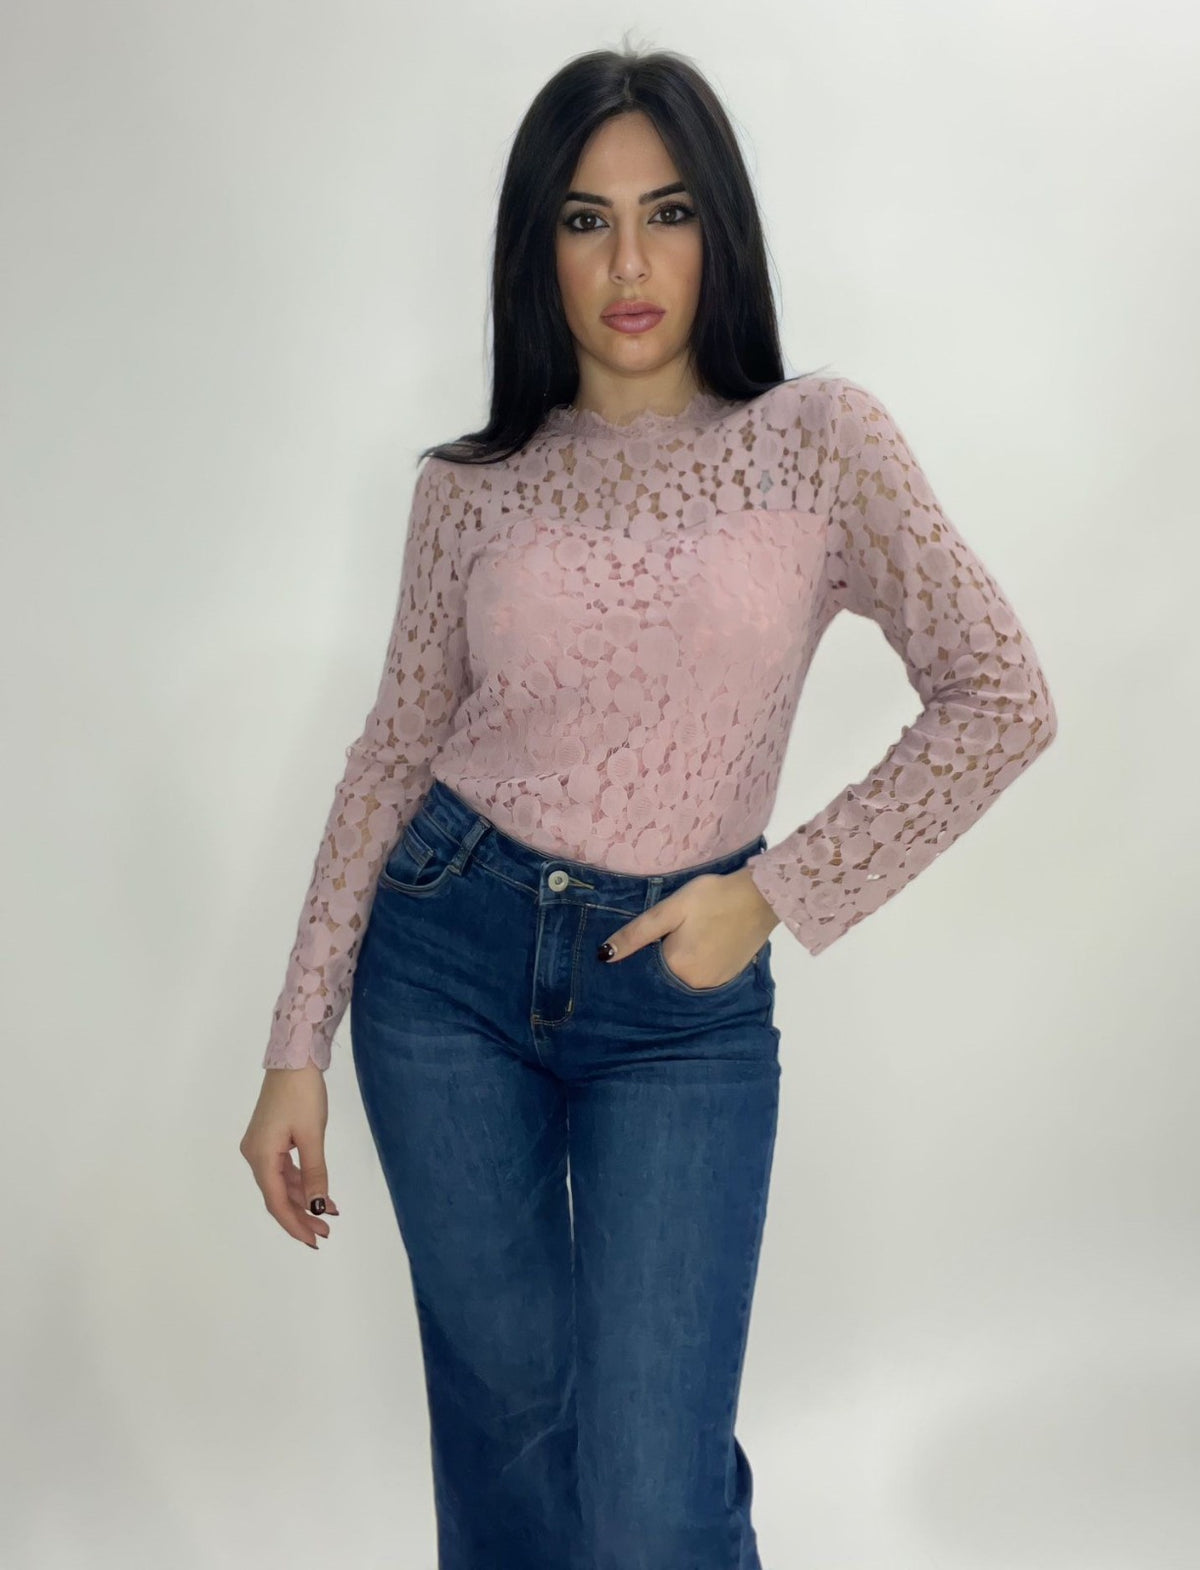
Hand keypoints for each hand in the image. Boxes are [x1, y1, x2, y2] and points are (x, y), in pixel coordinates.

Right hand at [239, 1063, 339, 1249]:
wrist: (293, 1058)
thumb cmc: (303, 1094)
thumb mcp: (312, 1136)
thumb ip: (315, 1173)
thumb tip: (318, 1207)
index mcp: (260, 1156)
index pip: (276, 1201)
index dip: (295, 1224)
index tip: (314, 1241)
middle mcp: (254, 1155)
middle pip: (277, 1195)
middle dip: (302, 1215)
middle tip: (326, 1233)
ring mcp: (260, 1147)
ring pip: (282, 1183)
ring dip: (304, 1199)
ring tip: (330, 1214)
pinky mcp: (269, 1139)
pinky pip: (284, 1168)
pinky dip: (301, 1181)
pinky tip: (320, 1192)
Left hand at [597, 866, 779, 989]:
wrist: (761, 896)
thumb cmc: (713, 897)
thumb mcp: (671, 909)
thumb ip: (637, 934)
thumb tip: (604, 956)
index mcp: (676, 968)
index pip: (644, 971)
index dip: (639, 956)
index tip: (645, 939)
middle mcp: (694, 985)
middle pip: (664, 977)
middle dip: (658, 961)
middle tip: (667, 934)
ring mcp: (713, 985)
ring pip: (683, 978)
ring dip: (678, 964)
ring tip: (684, 939)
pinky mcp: (728, 979)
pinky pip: (701, 977)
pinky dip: (696, 966)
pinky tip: (700, 946)